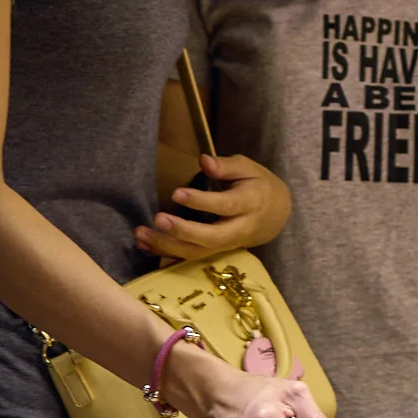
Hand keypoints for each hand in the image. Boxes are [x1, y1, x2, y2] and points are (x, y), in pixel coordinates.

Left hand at [137, 152, 292, 258]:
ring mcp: (226, 244)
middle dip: (182, 230)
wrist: (276, 215)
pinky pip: (189, 257)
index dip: (201, 201)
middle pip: (211, 237)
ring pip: (197, 252)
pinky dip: (165, 252)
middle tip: (158, 218)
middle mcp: (239, 228)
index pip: (225, 205)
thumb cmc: (259, 186)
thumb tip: (203, 161)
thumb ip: (226, 165)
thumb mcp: (249, 169)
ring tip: (141, 234)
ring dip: (167, 246)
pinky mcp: (215, 252)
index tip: (177, 193)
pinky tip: (144, 244)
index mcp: (250, 203)